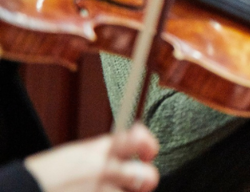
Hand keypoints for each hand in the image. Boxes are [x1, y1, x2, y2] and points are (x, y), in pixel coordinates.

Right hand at [24, 123, 159, 191]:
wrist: (24, 190)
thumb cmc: (45, 176)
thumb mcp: (73, 155)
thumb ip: (100, 153)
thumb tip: (124, 151)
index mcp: (97, 150)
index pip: (137, 139)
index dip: (148, 144)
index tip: (148, 151)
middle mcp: (103, 170)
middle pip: (147, 175)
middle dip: (147, 180)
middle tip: (141, 181)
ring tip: (111, 189)